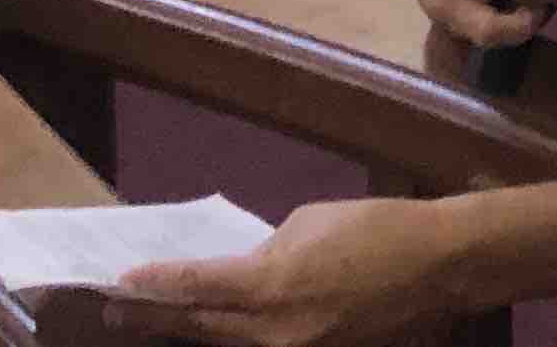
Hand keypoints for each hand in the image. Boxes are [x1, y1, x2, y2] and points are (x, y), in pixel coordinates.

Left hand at [111, 197, 459, 346]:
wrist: (437, 267)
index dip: (156, 285)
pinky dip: (232, 335)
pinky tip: (217, 324)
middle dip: (158, 317)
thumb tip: (244, 271)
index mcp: (271, 285)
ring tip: (158, 320)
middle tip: (119, 310)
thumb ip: (267, 252)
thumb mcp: (311, 222)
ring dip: (192, 330)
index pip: (197, 287)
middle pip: (200, 327)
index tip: (121, 281)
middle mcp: (271, 332)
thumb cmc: (377, 229)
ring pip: (225, 343)